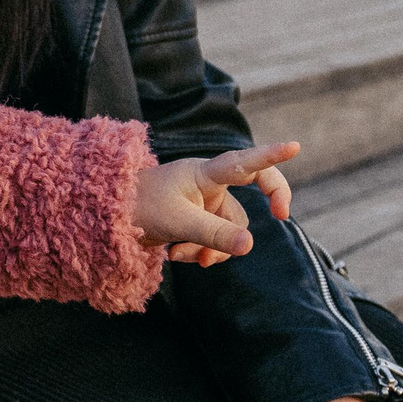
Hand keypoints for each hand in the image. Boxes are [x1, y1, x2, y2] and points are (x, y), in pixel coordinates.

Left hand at [131, 141, 297, 265]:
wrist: (108, 217)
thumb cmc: (140, 207)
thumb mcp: (178, 223)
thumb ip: (214, 234)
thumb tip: (250, 246)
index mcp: (204, 174)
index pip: (244, 163)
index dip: (271, 155)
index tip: (295, 146)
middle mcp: (208, 186)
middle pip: (244, 209)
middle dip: (239, 230)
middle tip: (282, 217)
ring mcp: (202, 205)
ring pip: (226, 234)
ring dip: (209, 250)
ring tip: (179, 253)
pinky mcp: (195, 222)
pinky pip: (212, 242)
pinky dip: (198, 252)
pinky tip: (174, 255)